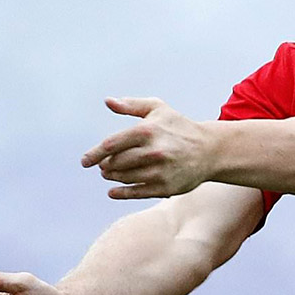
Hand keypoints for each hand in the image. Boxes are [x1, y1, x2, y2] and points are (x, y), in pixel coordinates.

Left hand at [81, 97, 212, 198]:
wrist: (209, 150)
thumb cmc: (179, 127)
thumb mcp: (158, 109)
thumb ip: (131, 105)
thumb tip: (108, 101)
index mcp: (147, 131)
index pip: (111, 145)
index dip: (94, 154)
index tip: (85, 161)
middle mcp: (153, 152)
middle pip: (116, 163)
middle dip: (106, 165)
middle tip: (103, 166)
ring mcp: (160, 171)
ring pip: (125, 177)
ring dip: (113, 177)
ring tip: (109, 174)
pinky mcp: (166, 187)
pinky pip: (137, 193)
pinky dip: (121, 193)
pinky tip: (113, 191)